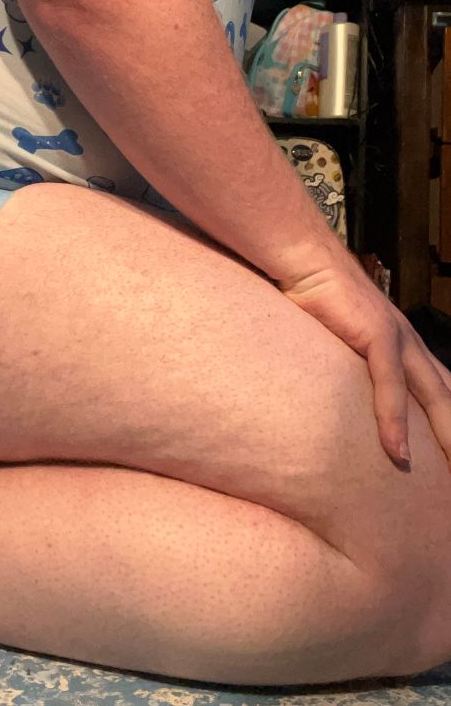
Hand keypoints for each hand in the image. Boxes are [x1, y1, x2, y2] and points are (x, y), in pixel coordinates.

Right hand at [279, 254, 450, 470]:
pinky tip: (399, 453)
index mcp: (407, 346)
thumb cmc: (317, 298)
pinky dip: (395, 422)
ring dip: (446, 439)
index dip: (450, 422)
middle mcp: (412, 344)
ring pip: (435, 397)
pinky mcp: (377, 334)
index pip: (444, 391)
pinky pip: (390, 385)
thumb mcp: (342, 339)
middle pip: (448, 399)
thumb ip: (352, 366)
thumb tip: (341, 396)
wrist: (306, 260)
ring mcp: (398, 338)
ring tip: (448, 481)